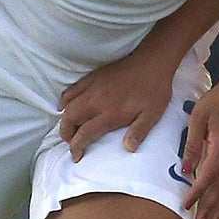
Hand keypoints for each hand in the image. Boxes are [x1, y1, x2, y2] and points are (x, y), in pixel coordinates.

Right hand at [59, 46, 178, 160]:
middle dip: (65, 133)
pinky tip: (64, 105)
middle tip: (69, 141)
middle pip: (70, 119)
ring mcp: (93, 88)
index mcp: (110, 114)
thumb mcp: (152, 115)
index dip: (76, 147)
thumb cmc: (154, 90)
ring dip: (64, 118)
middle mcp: (96, 102)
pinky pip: (72, 89)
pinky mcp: (93, 77)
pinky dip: (65, 99)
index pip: (85, 133)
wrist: (152, 62)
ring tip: (67, 127)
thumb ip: (139, 132)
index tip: (75, 156)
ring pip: (68, 105)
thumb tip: (128, 148)